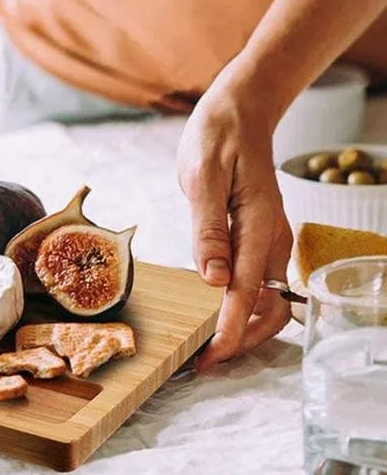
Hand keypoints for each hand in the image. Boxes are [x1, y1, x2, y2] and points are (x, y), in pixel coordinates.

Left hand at [176, 83, 291, 370]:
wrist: (239, 113)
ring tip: (205, 346)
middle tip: (202, 360)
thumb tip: (213, 279)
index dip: (229, 331)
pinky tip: (213, 315)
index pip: (246, 292)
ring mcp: (269, 241)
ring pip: (265, 301)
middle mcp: (271, 239)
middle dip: (240, 340)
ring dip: (240, 328)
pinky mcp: (259, 239)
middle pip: (268, 308)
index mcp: (257, 226)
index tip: (209, 358)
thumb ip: (208, 229)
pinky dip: (239, 308)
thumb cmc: (217, 138)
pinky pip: (256, 284)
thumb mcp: (202, 177)